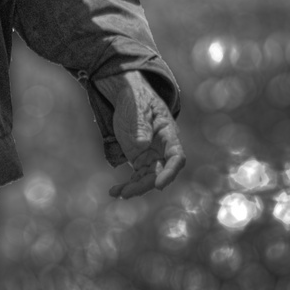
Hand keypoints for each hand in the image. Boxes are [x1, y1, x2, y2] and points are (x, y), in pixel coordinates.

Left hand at [96, 71, 184, 197]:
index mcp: (168, 134)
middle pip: (159, 173)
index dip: (170, 173)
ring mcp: (151, 156)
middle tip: (127, 192)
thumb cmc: (135, 99)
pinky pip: (136, 177)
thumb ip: (141, 125)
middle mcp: (162, 149)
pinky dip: (126, 186)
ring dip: (134, 188)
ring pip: (147, 179)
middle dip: (145, 185)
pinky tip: (113, 192)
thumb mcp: (137, 108)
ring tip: (117, 193)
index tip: (159, 185)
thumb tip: (143, 145)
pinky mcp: (140, 160)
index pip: (176, 157)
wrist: (127, 96)